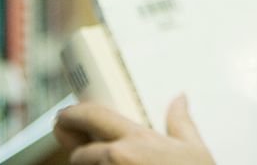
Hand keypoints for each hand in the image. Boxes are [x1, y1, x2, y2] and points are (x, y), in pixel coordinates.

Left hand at [54, 95, 215, 164]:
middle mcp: (117, 158)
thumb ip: (181, 122)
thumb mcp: (194, 150)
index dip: (72, 114)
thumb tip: (180, 98)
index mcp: (136, 139)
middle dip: (81, 155)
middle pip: (80, 154)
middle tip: (87, 155)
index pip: (92, 116)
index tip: (62, 116)